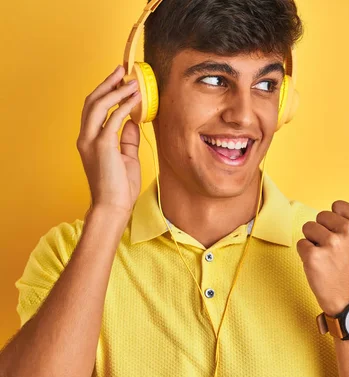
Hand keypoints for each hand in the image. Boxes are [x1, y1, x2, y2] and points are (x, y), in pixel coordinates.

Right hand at [77, 65, 141, 214]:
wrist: (114, 207)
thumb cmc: (120, 186)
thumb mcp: (126, 157)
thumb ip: (127, 138)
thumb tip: (133, 121)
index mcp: (90, 140)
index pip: (94, 109)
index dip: (105, 91)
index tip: (119, 79)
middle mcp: (86, 137)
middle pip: (92, 101)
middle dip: (107, 83)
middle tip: (122, 70)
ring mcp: (91, 141)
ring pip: (99, 106)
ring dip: (116, 91)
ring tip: (131, 81)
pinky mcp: (102, 146)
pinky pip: (113, 119)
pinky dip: (124, 106)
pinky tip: (135, 99)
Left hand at [297, 200, 348, 315]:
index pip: (335, 207)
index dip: (337, 223)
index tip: (347, 240)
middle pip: (320, 217)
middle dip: (324, 233)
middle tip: (337, 253)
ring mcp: (331, 244)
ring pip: (308, 229)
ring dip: (314, 243)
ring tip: (329, 260)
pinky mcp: (313, 256)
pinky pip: (301, 244)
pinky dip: (305, 255)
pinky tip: (320, 267)